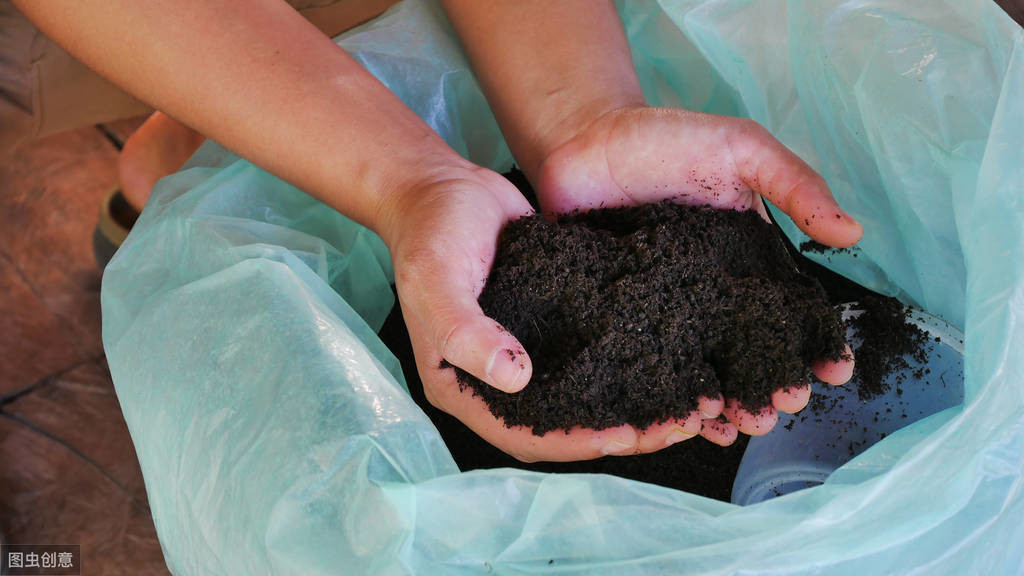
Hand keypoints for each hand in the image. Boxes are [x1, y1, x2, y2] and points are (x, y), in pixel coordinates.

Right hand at [383, 165, 728, 461]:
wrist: (442, 185)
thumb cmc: (430, 232)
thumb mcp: (437, 279)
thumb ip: (465, 331)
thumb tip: (515, 376)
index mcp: (462, 385)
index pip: (524, 433)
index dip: (576, 442)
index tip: (626, 435)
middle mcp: (497, 378)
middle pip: (563, 422)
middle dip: (619, 430)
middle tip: (677, 425)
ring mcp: (526, 349)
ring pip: (584, 391)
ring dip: (631, 399)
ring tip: (686, 399)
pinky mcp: (551, 320)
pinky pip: (590, 350)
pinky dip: (626, 358)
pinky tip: (668, 353)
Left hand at [534, 106, 860, 442]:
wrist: (582, 138)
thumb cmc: (665, 138)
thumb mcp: (741, 150)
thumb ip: (794, 185)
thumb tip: (852, 233)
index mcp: (745, 258)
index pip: (788, 308)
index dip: (815, 341)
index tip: (835, 372)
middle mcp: (709, 291)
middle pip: (748, 349)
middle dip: (771, 383)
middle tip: (782, 407)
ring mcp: (665, 307)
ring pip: (702, 365)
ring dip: (725, 400)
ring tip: (740, 426)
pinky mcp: (621, 316)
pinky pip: (647, 361)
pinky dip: (666, 391)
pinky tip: (681, 418)